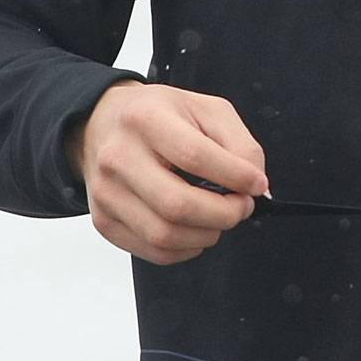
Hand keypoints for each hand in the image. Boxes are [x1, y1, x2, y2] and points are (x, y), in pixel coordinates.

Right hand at [66, 81, 267, 264]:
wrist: (103, 123)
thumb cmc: (162, 116)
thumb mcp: (207, 109)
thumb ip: (239, 143)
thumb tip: (256, 185)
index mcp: (146, 119)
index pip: (195, 156)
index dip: (235, 176)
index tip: (258, 185)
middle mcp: (118, 157)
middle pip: (177, 205)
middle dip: (224, 214)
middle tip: (242, 207)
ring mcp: (106, 193)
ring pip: (163, 235)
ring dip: (206, 235)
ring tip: (221, 218)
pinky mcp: (103, 220)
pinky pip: (150, 251)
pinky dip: (184, 249)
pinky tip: (197, 230)